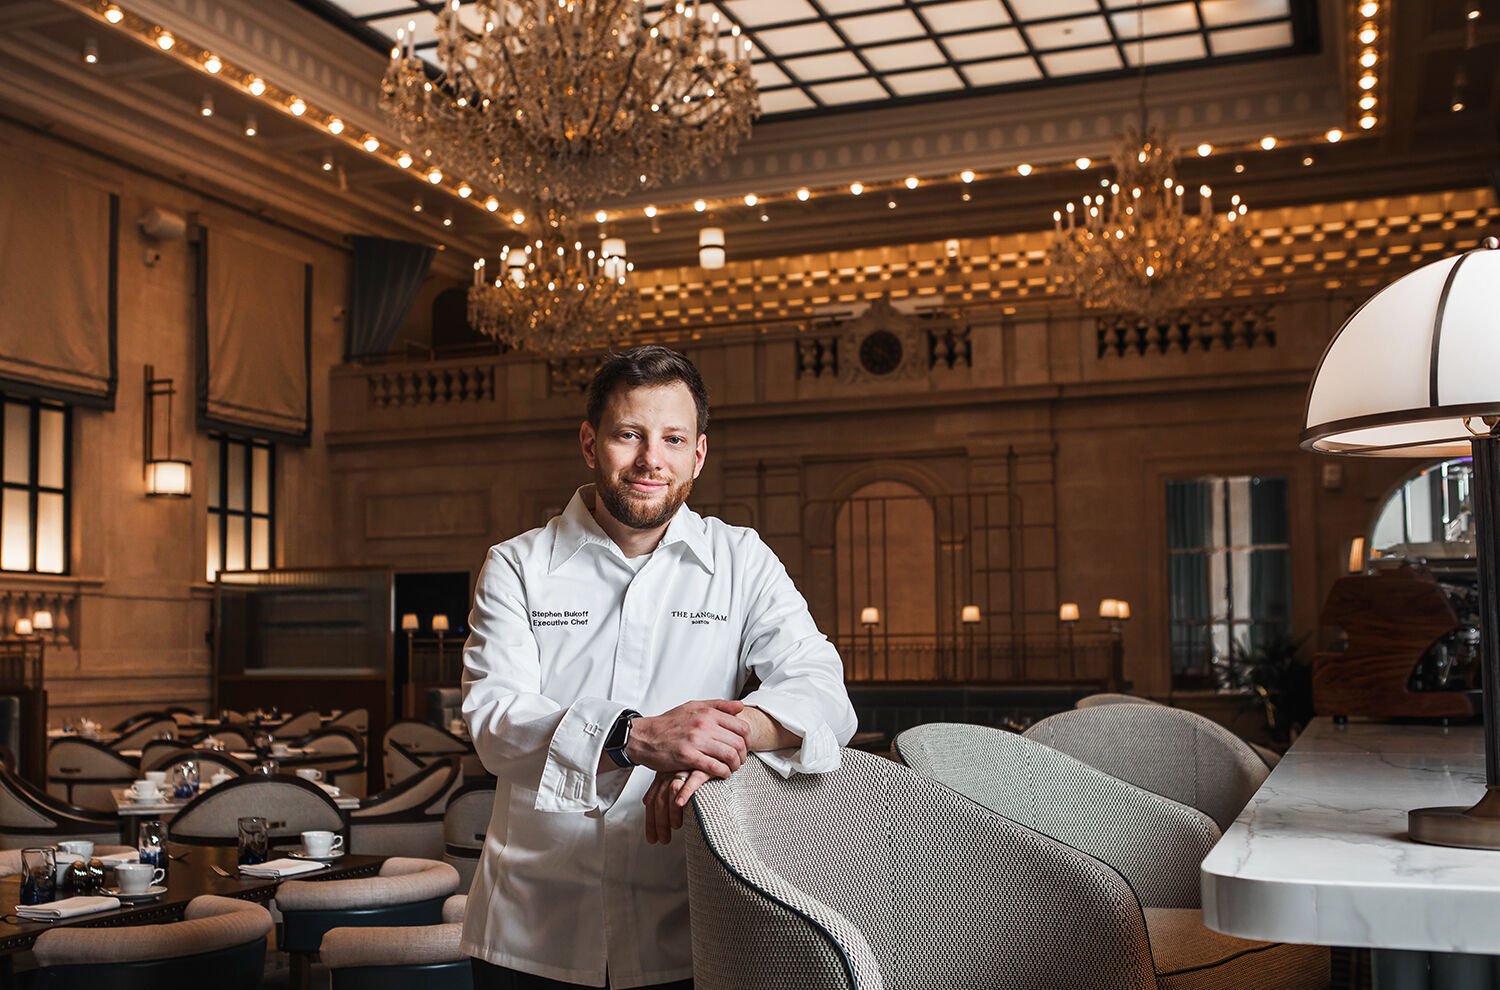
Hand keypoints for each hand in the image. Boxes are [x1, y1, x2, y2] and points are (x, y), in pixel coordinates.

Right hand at [626, 700, 749, 777]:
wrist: (644, 736)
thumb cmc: (669, 723)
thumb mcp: (693, 707)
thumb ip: (718, 706)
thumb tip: (740, 707)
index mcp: (707, 712)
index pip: (741, 727)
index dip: (748, 740)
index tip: (744, 747)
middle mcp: (704, 725)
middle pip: (738, 743)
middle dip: (743, 755)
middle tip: (739, 761)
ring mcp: (696, 741)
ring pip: (729, 755)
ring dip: (735, 766)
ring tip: (731, 768)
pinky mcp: (687, 757)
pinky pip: (714, 767)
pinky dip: (723, 773)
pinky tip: (722, 774)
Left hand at [642, 769, 710, 843]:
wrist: (719, 754)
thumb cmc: (700, 769)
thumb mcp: (679, 779)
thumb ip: (666, 791)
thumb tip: (649, 803)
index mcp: (663, 776)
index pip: (652, 801)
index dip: (651, 822)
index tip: (653, 838)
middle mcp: (672, 771)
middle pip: (660, 799)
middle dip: (660, 823)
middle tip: (664, 839)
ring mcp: (686, 768)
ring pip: (672, 790)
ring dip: (672, 811)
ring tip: (676, 826)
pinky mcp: (702, 766)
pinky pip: (692, 780)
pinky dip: (685, 792)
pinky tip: (681, 804)